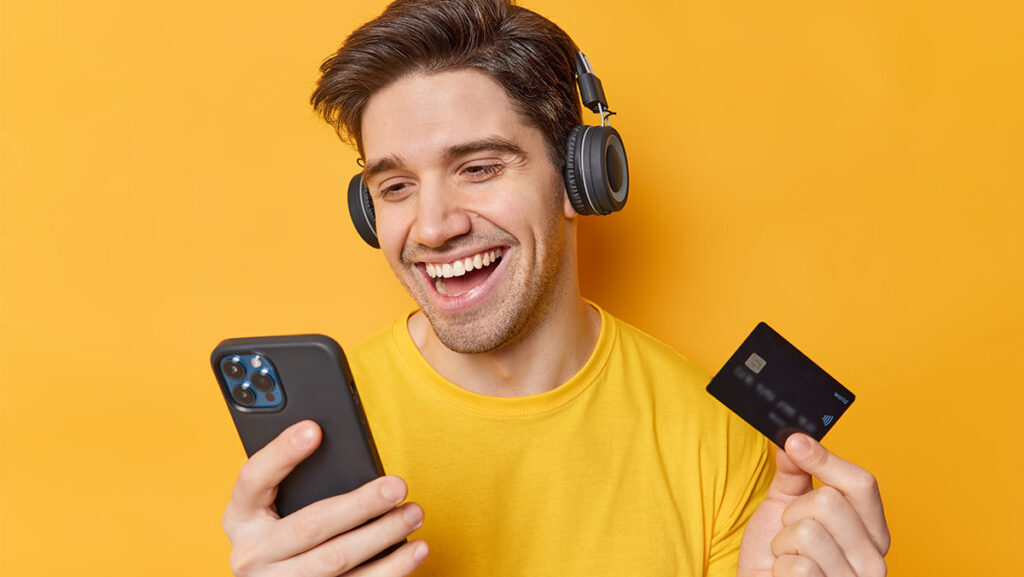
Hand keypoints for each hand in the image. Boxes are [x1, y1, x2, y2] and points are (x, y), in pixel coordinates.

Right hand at [222, 420, 428, 575]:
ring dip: (382, 536)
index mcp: (240, 518)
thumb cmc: (284, 531)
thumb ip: (298, 482)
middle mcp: (252, 554)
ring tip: (413, 514)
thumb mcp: (276, 506)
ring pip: (336, 560)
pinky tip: (414, 550)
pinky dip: (391, 569)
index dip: (281, 453)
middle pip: (310, 525)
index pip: (253, 479)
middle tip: (397, 486)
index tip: (314, 429)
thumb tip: (342, 449)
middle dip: (360, 504)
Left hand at [737, 434, 889, 576]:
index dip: (825, 459)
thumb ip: (794, 474)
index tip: (795, 443)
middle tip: (790, 534)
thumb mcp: (786, 507)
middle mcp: (873, 559)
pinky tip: (785, 576)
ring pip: (807, 533)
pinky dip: (780, 568)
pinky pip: (797, 566)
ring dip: (782, 543)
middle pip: (829, 502)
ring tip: (788, 557)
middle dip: (793, 512)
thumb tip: (794, 441)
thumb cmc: (777, 555)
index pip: (862, 484)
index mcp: (871, 532)